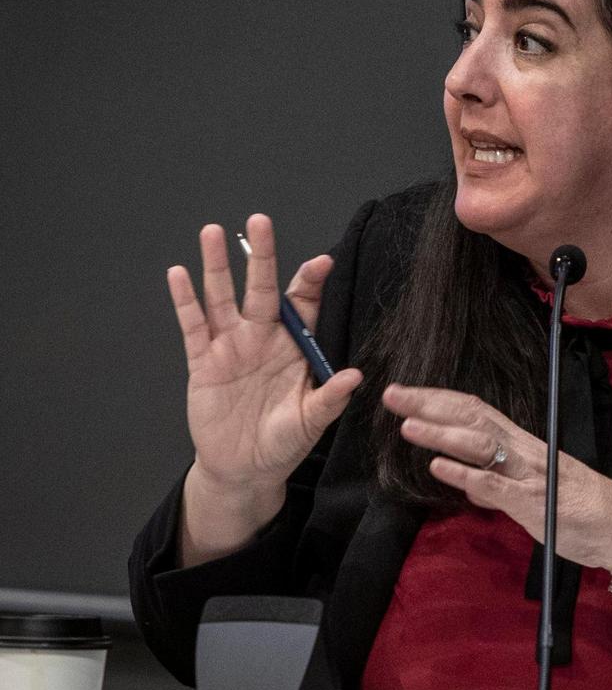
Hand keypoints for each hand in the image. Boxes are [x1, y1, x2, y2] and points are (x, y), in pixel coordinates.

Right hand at [168, 215, 361, 552]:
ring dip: (216, 267)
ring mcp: (230, 347)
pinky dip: (185, 301)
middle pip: (261, 289)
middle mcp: (262, 339)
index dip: (310, 282)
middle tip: (260, 220)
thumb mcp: (311, 422)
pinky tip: (179, 273)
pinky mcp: (202, 363)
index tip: (322, 262)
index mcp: (293, 348)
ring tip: (212, 232)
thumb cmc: (284, 443)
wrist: (245, 469)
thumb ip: (330, 399)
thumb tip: (354, 377)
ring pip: (222, 298)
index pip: (303, 305)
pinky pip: (193, 327)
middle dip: (261, 256)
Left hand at [382, 383, 611, 573]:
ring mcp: (527, 474)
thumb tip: (469, 484)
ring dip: (441, 434)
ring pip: (479, 444)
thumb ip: (498, 486)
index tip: (405, 394)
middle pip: (471, 418)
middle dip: (429, 405)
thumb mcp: (532, 493)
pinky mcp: (531, 501)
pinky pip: (494, 484)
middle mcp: (523, 451)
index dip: (438, 400)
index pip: (474, 412)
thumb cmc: (580, 510)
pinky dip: (464, 474)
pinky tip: (438, 468)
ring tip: (407, 426)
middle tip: (392, 395)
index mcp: (521, 445)